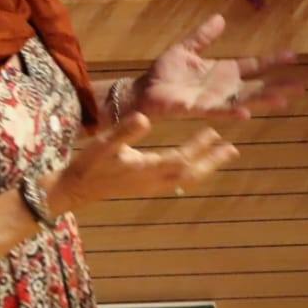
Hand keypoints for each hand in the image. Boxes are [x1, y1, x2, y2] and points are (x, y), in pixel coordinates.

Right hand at [44, 112, 238, 213]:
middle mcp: (154, 181)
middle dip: (212, 161)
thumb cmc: (88, 165)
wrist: (74, 190)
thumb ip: (125, 131)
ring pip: (186, 180)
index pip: (181, 157)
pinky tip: (191, 168)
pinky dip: (190, 173)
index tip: (215, 132)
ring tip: (219, 157)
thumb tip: (146, 118)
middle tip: (232, 150)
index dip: (200, 146)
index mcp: (147, 168)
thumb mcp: (103, 144)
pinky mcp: (145, 188)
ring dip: (204, 168)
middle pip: (191, 173)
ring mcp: (150, 187)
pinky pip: (176, 182)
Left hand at [133, 13, 304, 119]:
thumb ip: (203, 36)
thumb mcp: (185, 48)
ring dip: (264, 100)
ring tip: (285, 99)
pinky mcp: (199, 108)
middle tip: (302, 85)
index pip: (253, 65)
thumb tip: (221, 18)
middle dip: (279, 85)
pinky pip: (219, 110)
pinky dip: (232, 112)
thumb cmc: (165, 72)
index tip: (294, 55)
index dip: (272, 61)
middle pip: (257, 86)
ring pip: (244, 100)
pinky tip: (246, 113)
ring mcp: (214, 99)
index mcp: (223, 71)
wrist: (145, 90)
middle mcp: (224, 87)